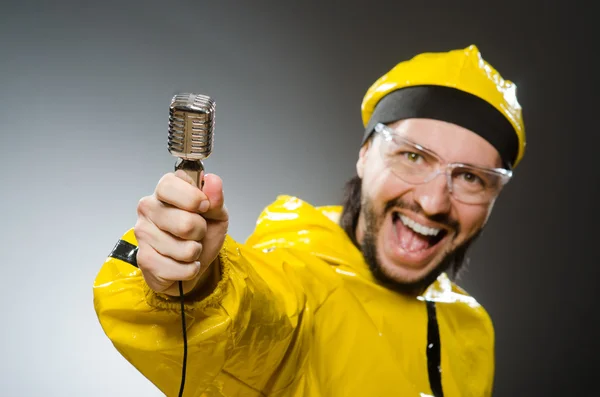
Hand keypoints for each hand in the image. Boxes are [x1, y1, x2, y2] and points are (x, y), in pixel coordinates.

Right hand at [134, 170, 228, 295]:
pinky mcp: (144, 258)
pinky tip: (183, 263)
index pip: (170, 185)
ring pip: (184, 249)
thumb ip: (215, 198)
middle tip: (197, 232)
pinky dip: (190, 269)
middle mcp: (148, 207)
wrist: (192, 263)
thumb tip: (212, 181)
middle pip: (184, 223)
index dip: (193, 198)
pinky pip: (179, 269)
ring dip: (195, 252)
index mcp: (165, 190)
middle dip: (200, 231)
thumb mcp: (216, 214)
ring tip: (189, 248)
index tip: (204, 206)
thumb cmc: (202, 234)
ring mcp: (143, 233)